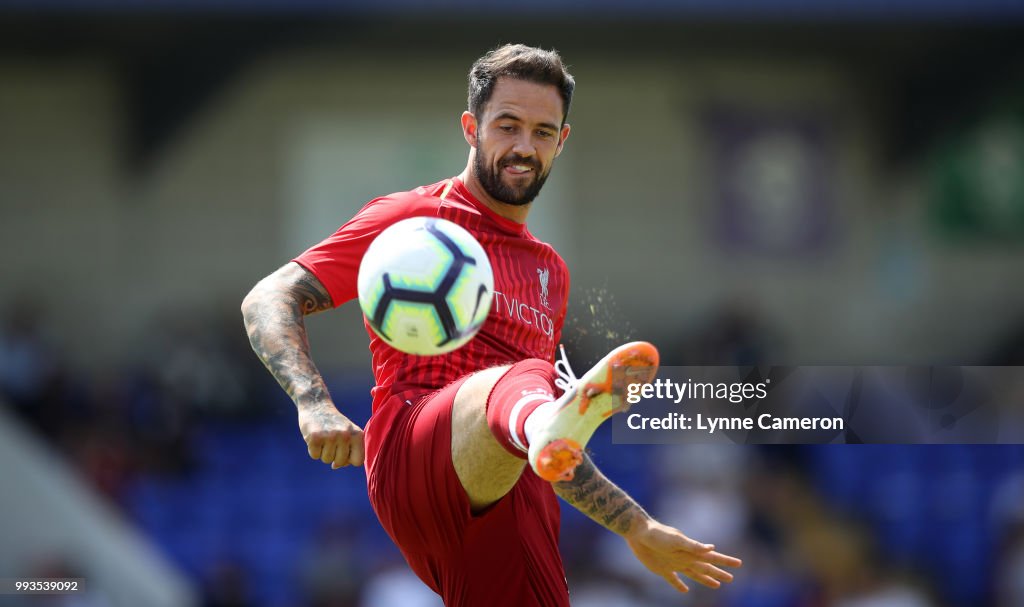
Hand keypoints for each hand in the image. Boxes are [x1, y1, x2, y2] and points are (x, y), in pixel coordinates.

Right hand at [297, 403, 364, 468]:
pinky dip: (313, 450)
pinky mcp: (315, 437)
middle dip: (334, 456)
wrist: (317, 405)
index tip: (342, 452)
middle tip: (330, 441)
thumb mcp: (349, 433)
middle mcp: (345, 435)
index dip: (348, 460)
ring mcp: (330, 436)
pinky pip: (314, 456)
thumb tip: (336, 466)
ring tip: (323, 437)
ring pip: (326, 460)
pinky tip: (315, 438)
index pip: (358, 461)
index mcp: (357, 434)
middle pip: (340, 462)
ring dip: (323, 452)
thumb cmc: (335, 424)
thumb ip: (350, 451)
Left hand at [624, 519, 741, 592]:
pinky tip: (685, 590)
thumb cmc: (657, 534)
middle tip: (731, 579)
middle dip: (718, 573)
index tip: (739, 564)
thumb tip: (712, 548)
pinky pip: (674, 580)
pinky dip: (679, 585)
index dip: (725, 561)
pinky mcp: (662, 569)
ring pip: (694, 574)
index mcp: (691, 551)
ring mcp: (674, 564)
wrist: (638, 532)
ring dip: (705, 579)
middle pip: (705, 568)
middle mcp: (685, 558)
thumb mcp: (676, 540)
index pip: (712, 557)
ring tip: (716, 585)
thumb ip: (693, 546)